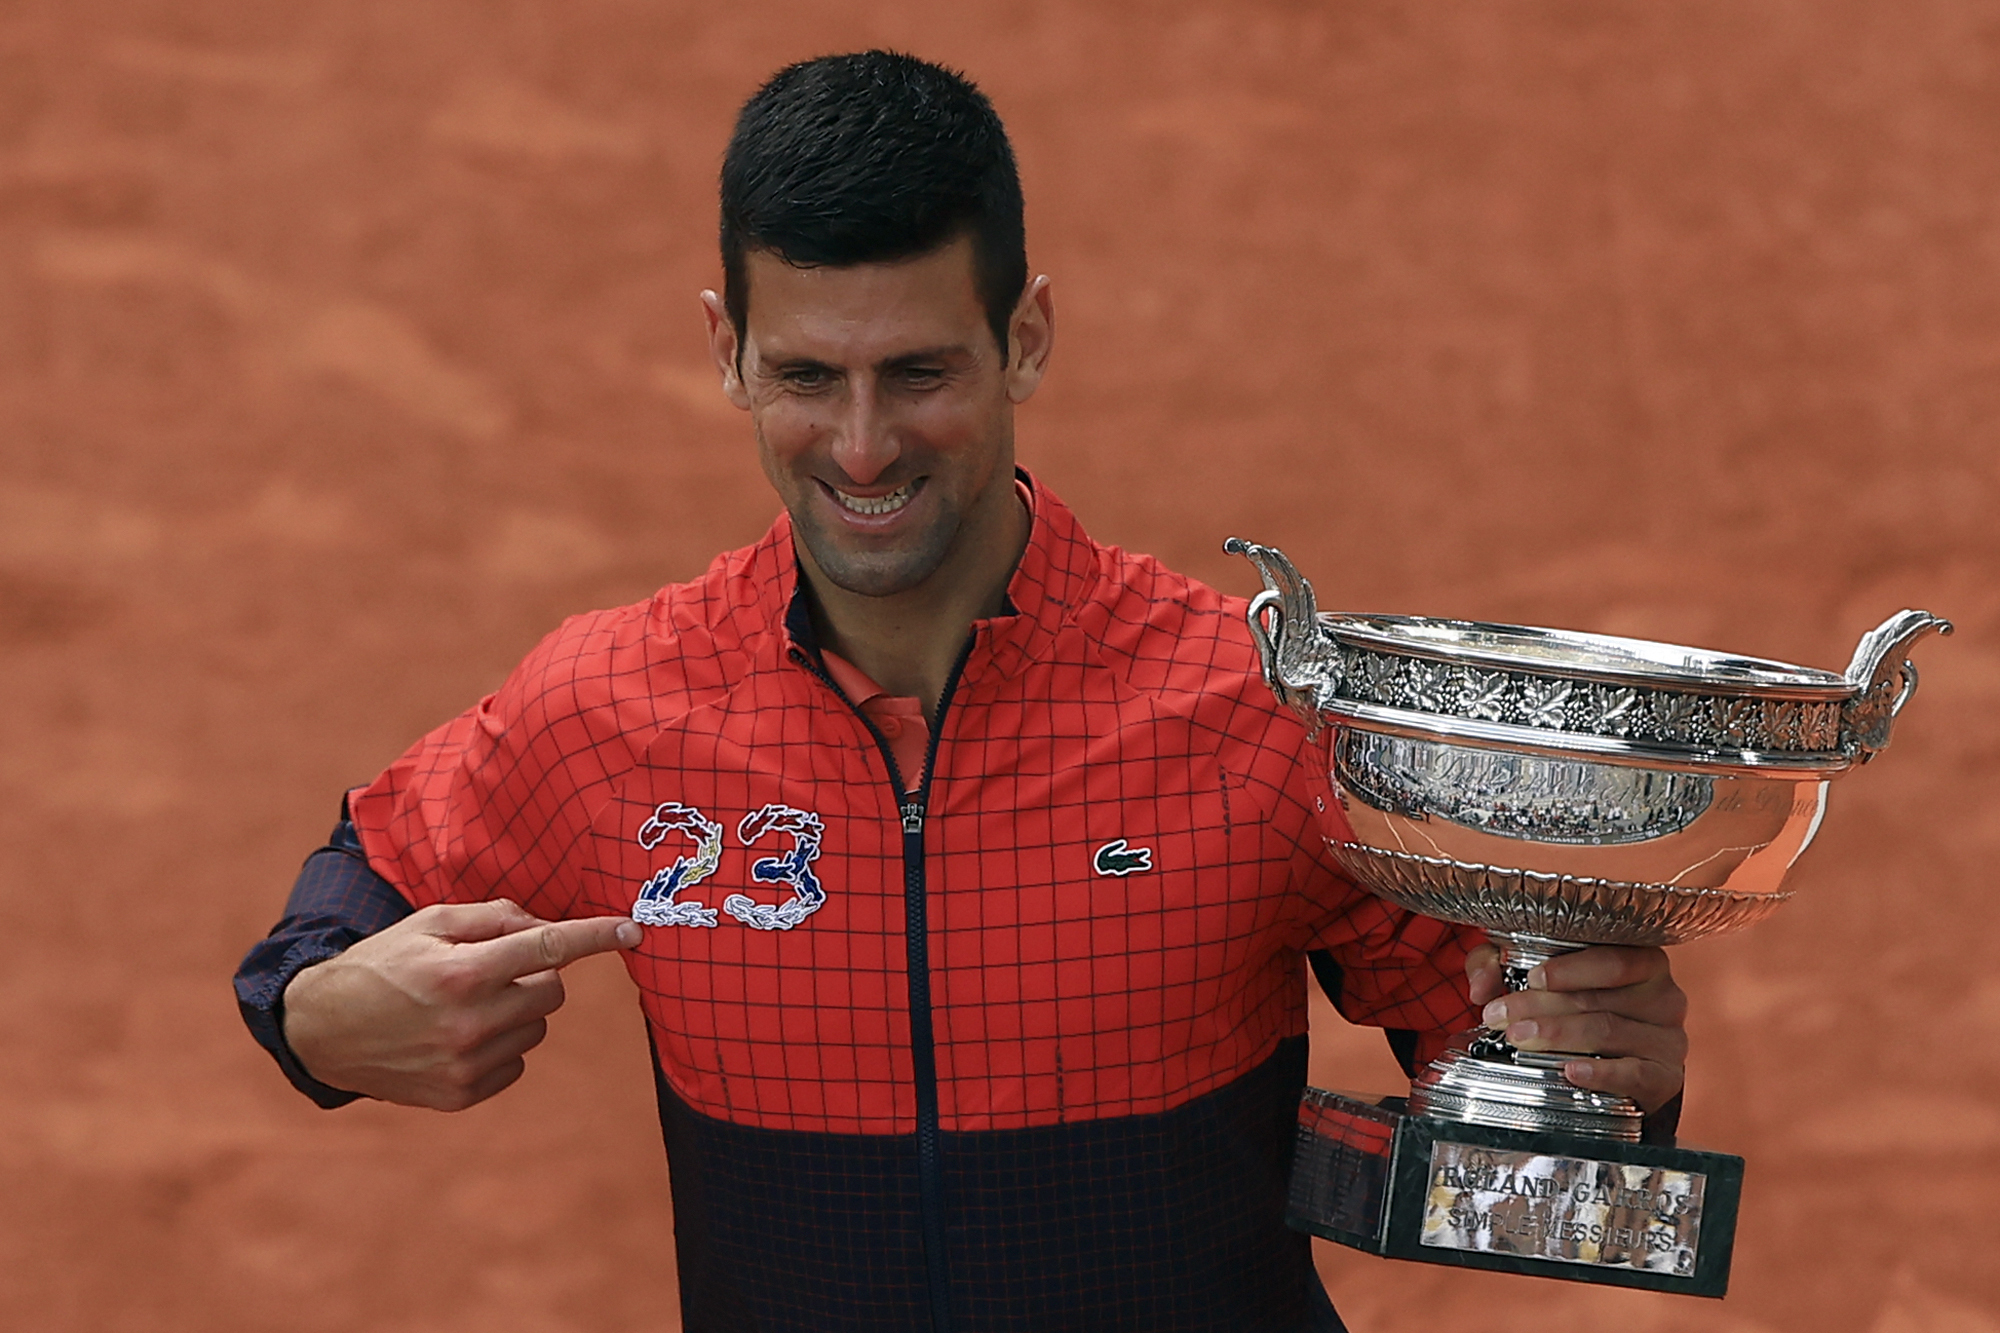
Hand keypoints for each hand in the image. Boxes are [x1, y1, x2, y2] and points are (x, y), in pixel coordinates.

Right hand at [282, 899, 641, 1110]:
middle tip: (491, 971)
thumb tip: (547, 927)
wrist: (321, 1031)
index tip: (632, 929)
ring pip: (536, 1028)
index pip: (548, 948)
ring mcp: (466, 1065)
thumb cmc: (381, 965)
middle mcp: (469, 1022)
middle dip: (535, 975)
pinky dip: (501, 1047)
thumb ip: (493, 918)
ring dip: (516, 1011)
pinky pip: (517, 1064)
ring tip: (465, 1005)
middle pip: (551, 991)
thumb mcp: (427, 922)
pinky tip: (458, 1037)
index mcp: (462, 972)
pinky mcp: (462, 1095)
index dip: (595, 936)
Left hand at [1466, 943, 1687, 1113]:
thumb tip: (1481, 985)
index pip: (1614, 958)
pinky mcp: (1664, 1076)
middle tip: (1502, 1017)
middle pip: (1598, 998)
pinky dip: (1600, 1073)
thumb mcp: (1537, 976)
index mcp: (1641, 961)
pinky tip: (1570, 1070)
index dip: (1571, 968)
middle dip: (1542, 1006)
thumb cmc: (1579, 1008)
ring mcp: (1668, 1038)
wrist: (1621, 1066)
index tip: (1532, 978)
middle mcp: (1663, 996)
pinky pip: (1634, 1073)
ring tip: (1519, 1038)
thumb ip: (1500, 965)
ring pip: (1608, 1030)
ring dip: (1558, 1035)